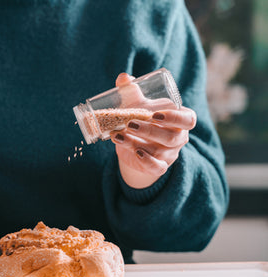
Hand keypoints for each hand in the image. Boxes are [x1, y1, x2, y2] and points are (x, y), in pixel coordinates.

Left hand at [111, 73, 196, 188]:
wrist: (134, 145)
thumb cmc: (141, 119)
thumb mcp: (137, 104)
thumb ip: (131, 90)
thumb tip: (123, 77)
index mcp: (179, 119)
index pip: (189, 120)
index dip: (175, 118)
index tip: (155, 115)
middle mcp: (178, 137)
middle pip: (173, 137)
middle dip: (150, 131)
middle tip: (130, 124)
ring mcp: (170, 154)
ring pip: (160, 151)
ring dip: (137, 143)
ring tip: (118, 135)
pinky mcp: (159, 166)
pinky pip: (158, 168)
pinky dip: (146, 161)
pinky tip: (134, 153)